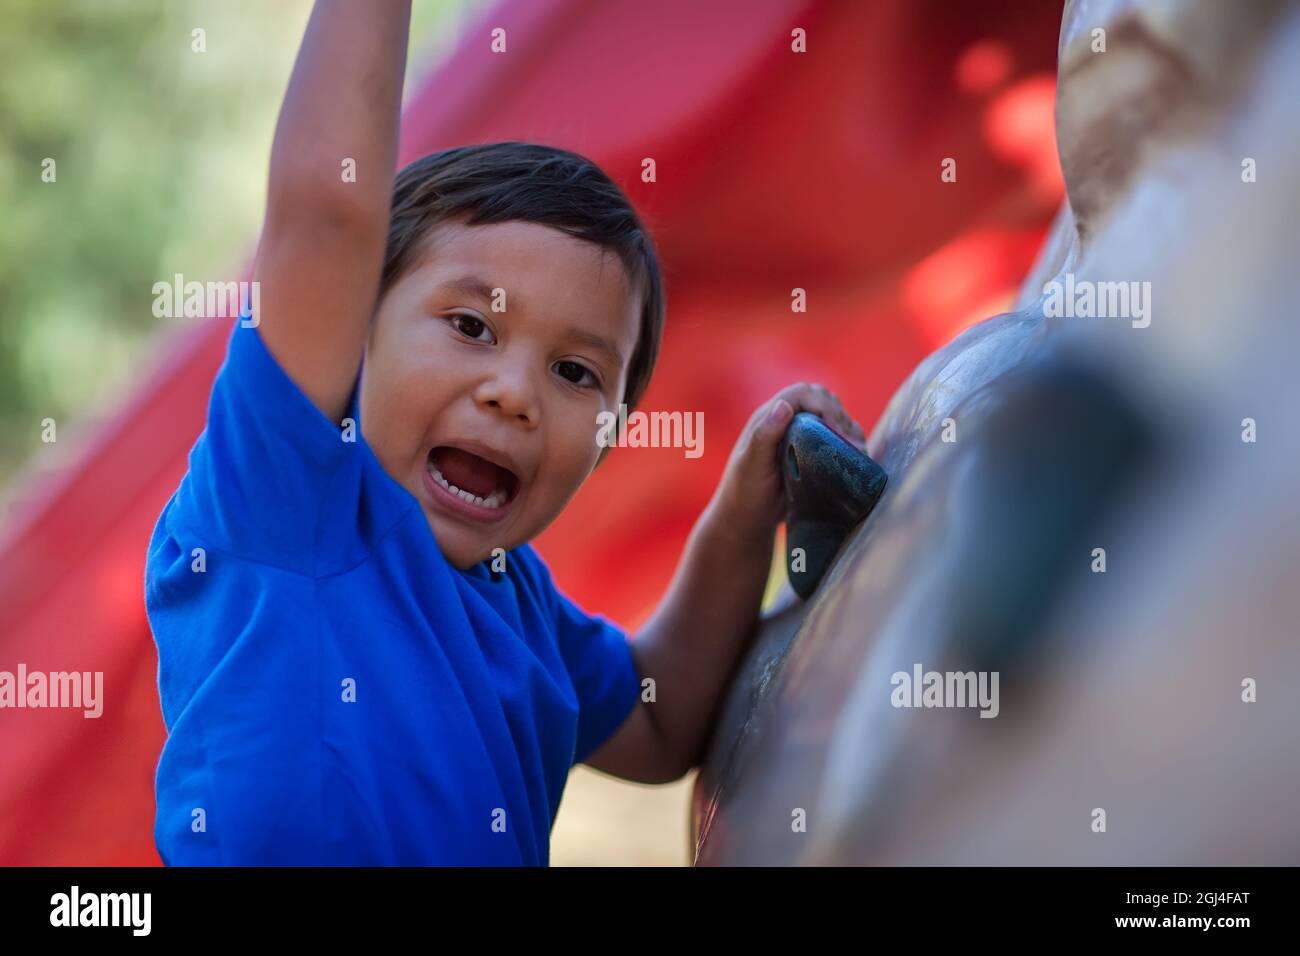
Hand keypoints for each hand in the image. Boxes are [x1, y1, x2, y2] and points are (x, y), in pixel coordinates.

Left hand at [711, 382, 866, 534]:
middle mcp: (785, 421)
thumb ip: (764, 436)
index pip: (803, 394)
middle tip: (854, 446)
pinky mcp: (809, 450)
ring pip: (831, 417)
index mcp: (768, 417)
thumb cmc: (744, 492)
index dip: (825, 406)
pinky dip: (848, 442)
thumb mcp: (751, 466)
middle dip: (841, 417)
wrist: (746, 518)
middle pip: (821, 400)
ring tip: (860, 453)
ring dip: (848, 430)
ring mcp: (798, 435)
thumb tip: (784, 405)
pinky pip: (834, 436)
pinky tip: (856, 458)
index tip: (839, 432)